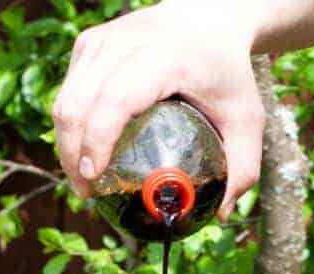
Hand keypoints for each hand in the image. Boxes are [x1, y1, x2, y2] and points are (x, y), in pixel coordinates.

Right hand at [52, 1, 264, 220]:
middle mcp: (123, 44)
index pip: (115, 100)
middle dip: (73, 154)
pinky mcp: (89, 44)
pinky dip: (71, 124)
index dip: (97, 140)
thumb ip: (243, 167)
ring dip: (66, 143)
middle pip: (78, 103)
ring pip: (66, 98)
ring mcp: (101, 41)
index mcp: (161, 58)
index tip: (94, 178)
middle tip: (87, 192)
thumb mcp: (247, 118)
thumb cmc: (228, 71)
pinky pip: (69, 90)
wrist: (210, 18)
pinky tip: (85, 151)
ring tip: (83, 179)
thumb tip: (221, 213)